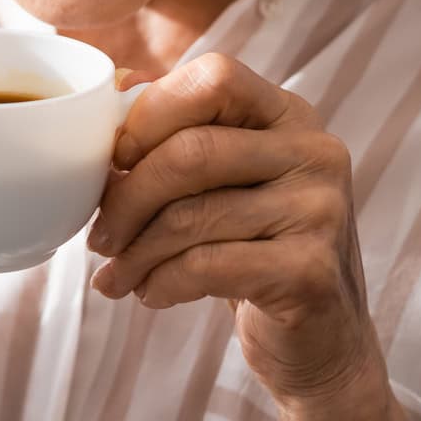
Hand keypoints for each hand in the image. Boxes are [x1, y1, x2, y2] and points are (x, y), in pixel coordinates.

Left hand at [86, 54, 377, 403]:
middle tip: (99, 238)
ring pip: (190, 216)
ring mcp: (320, 210)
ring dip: (136, 253)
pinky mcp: (310, 271)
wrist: (320, 343)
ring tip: (116, 277)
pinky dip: (162, 282)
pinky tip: (152, 294)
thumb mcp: (223, 184)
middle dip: (127, 199)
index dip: (151, 114)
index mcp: (290, 116)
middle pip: (191, 152)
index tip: (115, 161)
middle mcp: (316, 153)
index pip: (215, 77)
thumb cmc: (253, 251)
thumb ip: (179, 133)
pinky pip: (205, 264)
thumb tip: (118, 84)